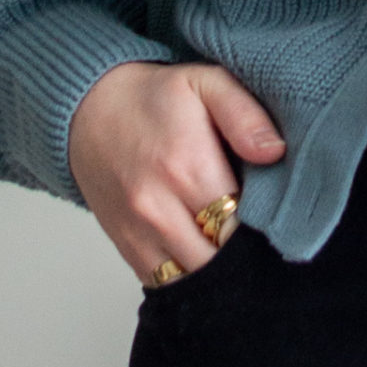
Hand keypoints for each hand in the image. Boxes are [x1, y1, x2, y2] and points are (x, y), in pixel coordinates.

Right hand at [68, 61, 284, 283]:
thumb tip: (274, 152)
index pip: (242, 223)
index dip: (268, 229)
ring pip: (194, 279)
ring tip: (240, 255)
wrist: (86, 110)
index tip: (280, 220)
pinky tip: (210, 262)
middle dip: (248, 256)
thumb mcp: (205, 83)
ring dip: (221, 274)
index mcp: (187, 167)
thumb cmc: (154, 98)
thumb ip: (245, 115)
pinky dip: (192, 279)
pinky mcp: (126, 247)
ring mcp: (139, 233)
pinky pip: (166, 283)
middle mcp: (158, 208)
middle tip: (265, 240)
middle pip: (220, 259)